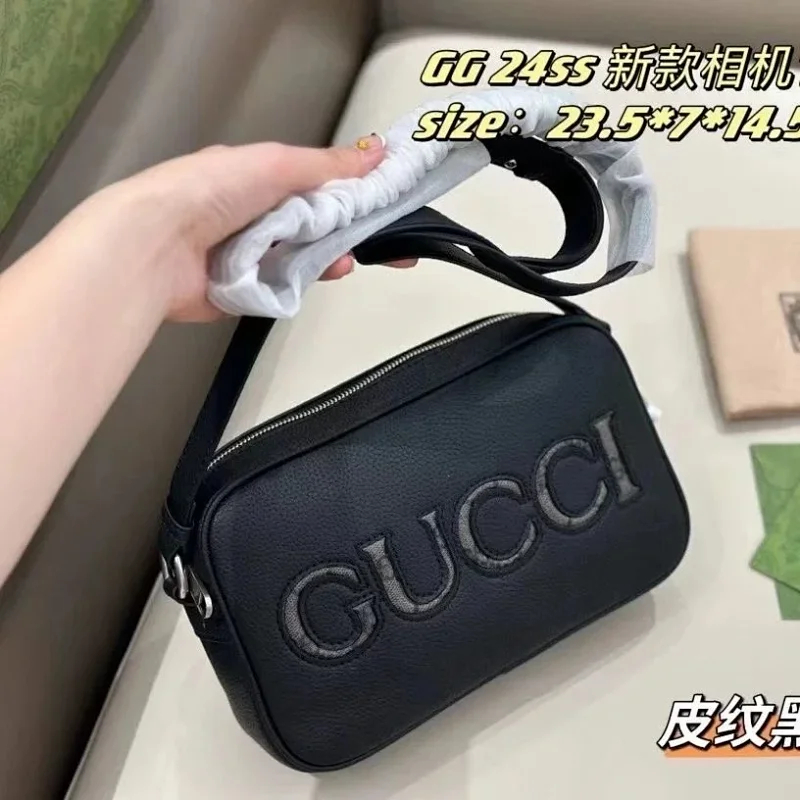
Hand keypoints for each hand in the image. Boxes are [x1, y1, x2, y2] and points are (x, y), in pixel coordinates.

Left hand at [70, 135, 415, 322]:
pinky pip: (285, 287)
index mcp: (255, 178)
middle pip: (312, 225)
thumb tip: (373, 151)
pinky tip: (318, 276)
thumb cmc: (202, 193)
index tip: (381, 200)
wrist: (155, 247)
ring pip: (302, 258)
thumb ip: (327, 164)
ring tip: (342, 261)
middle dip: (342, 231)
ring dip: (326, 258)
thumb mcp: (275, 164)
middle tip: (370, 236)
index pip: (314, 184)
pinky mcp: (244, 290)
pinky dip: (303, 282)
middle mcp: (251, 215)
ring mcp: (248, 254)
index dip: (350, 192)